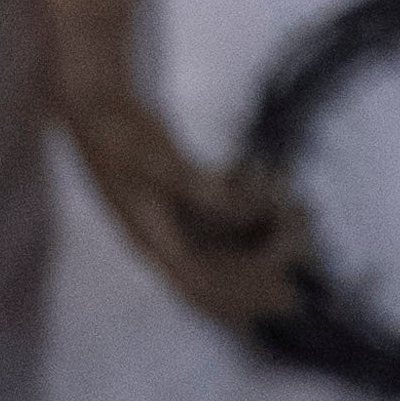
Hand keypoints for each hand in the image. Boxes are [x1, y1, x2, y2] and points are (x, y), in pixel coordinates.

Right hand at [54, 75, 311, 339]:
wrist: (93, 105)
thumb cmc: (115, 133)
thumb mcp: (154, 159)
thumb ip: (197, 185)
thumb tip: (239, 209)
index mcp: (152, 240)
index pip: (203, 286)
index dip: (244, 296)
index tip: (286, 289)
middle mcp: (166, 238)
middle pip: (224, 268)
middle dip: (268, 259)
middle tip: (306, 235)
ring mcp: (175, 218)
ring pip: (230, 239)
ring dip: (266, 227)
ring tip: (300, 205)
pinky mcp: (182, 196)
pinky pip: (224, 212)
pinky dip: (249, 200)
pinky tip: (263, 173)